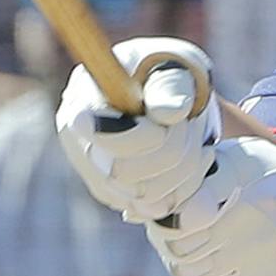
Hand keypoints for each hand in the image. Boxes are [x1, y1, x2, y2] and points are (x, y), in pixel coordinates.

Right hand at [56, 37, 219, 223]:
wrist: (171, 96)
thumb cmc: (171, 72)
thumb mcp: (175, 65)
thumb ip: (172, 86)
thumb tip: (169, 113)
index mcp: (83, 98)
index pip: (104, 137)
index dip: (147, 136)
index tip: (178, 116)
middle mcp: (77, 139)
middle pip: (124, 173)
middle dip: (175, 151)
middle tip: (193, 125)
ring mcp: (93, 172)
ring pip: (145, 196)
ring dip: (185, 171)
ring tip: (197, 140)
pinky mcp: (115, 195)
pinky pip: (154, 209)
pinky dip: (184, 189)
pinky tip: (190, 160)